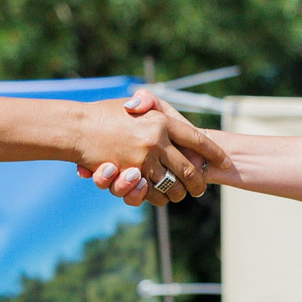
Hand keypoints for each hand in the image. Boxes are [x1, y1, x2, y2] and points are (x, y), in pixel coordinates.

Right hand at [71, 94, 215, 206]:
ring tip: (182, 195)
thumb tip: (166, 113)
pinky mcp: (130, 173)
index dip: (213, 152)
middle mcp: (157, 140)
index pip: (197, 139)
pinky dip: (159, 197)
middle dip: (198, 182)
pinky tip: (163, 196)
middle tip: (201, 188)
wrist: (77, 127)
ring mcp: (144, 158)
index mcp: (162, 121)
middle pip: (188, 168)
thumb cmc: (104, 114)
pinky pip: (152, 191)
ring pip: (172, 184)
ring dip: (179, 193)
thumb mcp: (132, 104)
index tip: (225, 161)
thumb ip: (152, 106)